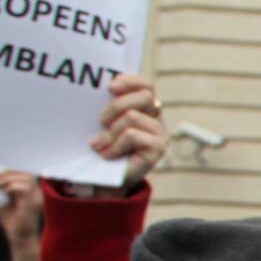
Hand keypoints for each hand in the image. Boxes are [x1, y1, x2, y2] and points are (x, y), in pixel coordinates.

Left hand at [0, 170, 42, 260]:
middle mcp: (36, 193)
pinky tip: (3, 190)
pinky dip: (12, 186)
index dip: (12, 170)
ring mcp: (35, 198)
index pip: (25, 174)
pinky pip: (24, 189)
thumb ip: (4, 191)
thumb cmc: (13, 222)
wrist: (19, 238)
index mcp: (31, 191)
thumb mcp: (6, 202)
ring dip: (9, 178)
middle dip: (9, 172)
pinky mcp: (31, 204)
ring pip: (26, 179)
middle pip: (26, 173)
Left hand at [93, 73, 167, 190]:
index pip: (145, 85)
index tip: (110, 86)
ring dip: (110, 132)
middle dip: (116, 106)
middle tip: (100, 122)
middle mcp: (157, 118)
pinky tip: (108, 155)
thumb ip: (108, 106)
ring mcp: (160, 133)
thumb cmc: (101, 148)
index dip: (130, 81)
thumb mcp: (103, 123)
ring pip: (132, 116)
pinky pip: (132, 135)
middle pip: (144, 96)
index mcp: (145, 108)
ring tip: (99, 145)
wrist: (105, 180)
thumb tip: (100, 89)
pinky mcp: (158, 148)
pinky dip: (115, 145)